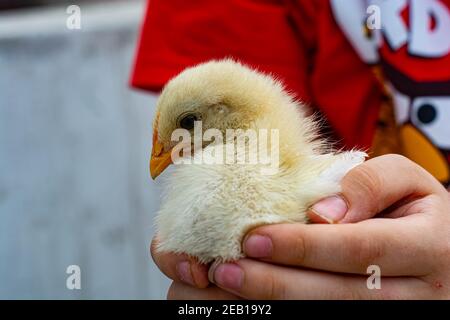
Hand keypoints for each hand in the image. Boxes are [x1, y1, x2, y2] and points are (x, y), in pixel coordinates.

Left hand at [152, 155, 449, 298]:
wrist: (441, 251)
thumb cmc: (414, 211)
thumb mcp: (407, 181)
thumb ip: (370, 184)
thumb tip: (324, 212)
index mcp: (429, 248)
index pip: (359, 249)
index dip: (304, 246)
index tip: (254, 237)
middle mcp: (419, 295)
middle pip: (338, 294)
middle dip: (276, 283)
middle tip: (225, 269)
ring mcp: (399, 317)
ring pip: (331, 315)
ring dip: (273, 302)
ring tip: (228, 284)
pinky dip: (284, 309)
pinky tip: (252, 299)